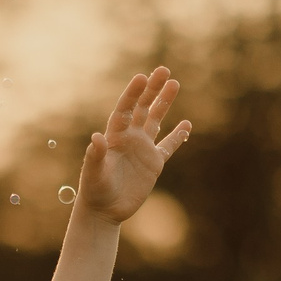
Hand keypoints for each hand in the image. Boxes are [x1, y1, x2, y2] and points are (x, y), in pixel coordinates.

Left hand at [74, 67, 191, 223]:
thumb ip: (94, 156)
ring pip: (156, 120)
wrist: (104, 210)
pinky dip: (178, 136)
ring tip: (174, 83)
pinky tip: (187, 124)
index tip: (142, 77)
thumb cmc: (94, 191)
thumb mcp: (93, 174)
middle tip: (163, 69)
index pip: (125, 109)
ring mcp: (142, 149)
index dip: (133, 94)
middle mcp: (129, 138)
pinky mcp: (153, 164)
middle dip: (152, 89)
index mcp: (114, 137)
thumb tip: (96, 138)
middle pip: (143, 108)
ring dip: (164, 102)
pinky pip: (168, 146)